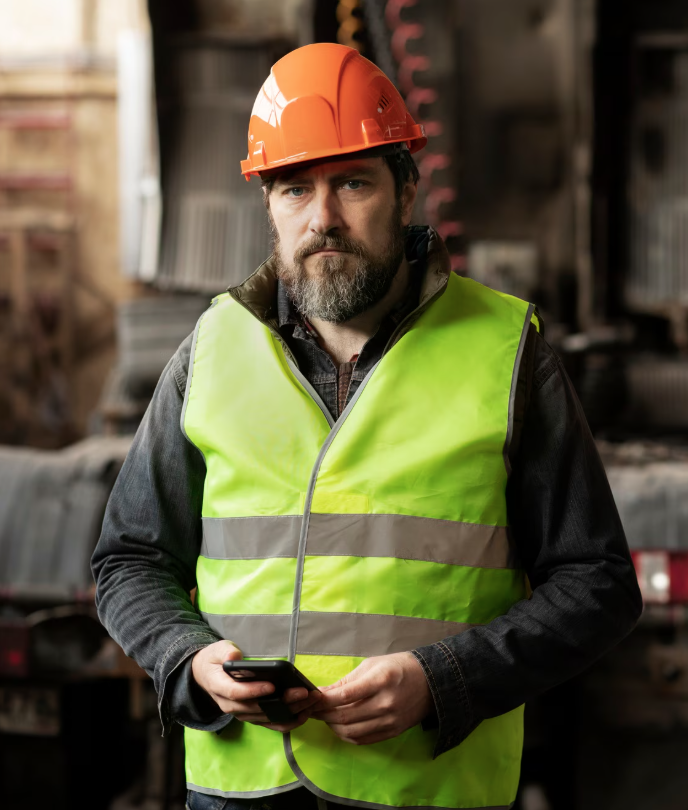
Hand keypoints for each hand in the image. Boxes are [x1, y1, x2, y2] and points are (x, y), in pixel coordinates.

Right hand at [191, 641, 320, 731]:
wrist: (208, 677)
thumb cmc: (215, 661)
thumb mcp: (216, 650)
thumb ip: (225, 652)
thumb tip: (234, 656)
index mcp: (219, 687)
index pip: (236, 693)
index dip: (254, 691)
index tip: (272, 686)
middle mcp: (231, 706)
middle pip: (258, 708)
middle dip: (282, 702)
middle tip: (304, 692)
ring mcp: (242, 714)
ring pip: (267, 718)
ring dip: (290, 712)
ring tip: (310, 701)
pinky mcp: (252, 717)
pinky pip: (270, 724)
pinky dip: (288, 722)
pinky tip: (304, 714)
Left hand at [311, 652, 431, 744]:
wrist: (431, 682)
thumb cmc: (399, 667)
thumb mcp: (372, 664)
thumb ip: (347, 681)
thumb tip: (322, 693)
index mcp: (381, 681)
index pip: (344, 696)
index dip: (323, 700)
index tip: (311, 698)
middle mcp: (385, 704)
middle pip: (344, 717)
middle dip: (323, 714)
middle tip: (313, 708)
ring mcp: (390, 721)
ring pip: (351, 732)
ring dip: (332, 726)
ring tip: (326, 716)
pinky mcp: (392, 732)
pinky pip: (362, 740)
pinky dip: (346, 735)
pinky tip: (340, 726)